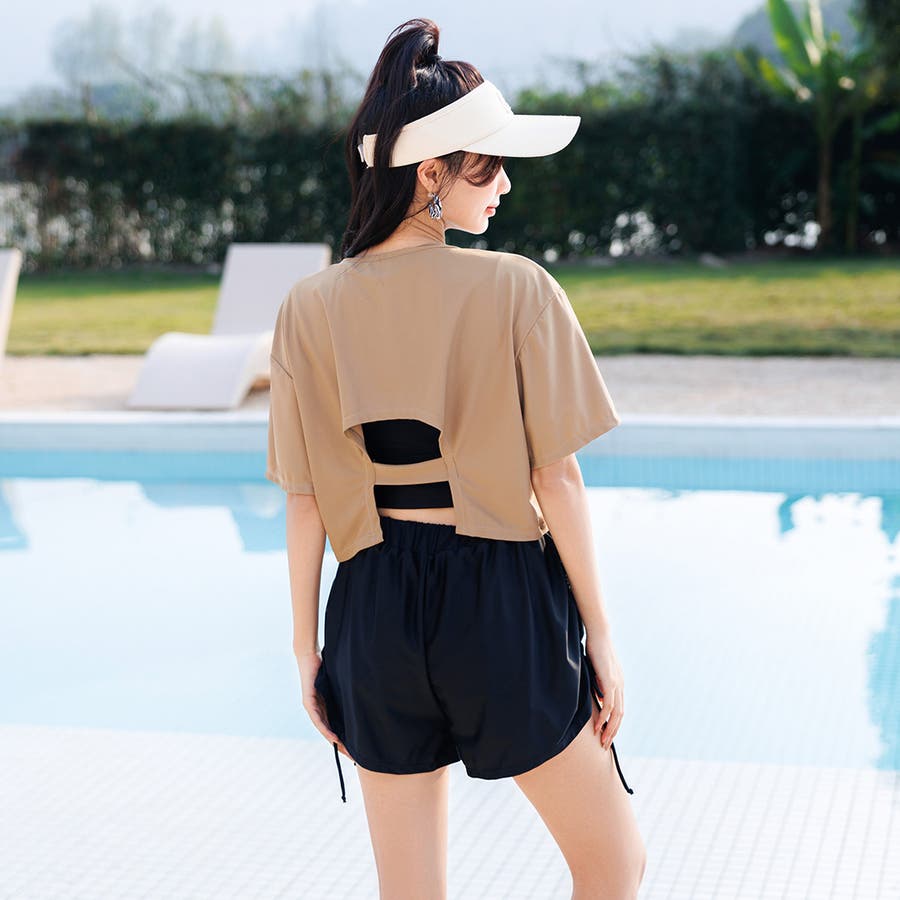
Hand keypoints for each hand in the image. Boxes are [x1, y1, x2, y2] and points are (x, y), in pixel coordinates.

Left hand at [295, 650, 353, 761]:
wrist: (309, 655)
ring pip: (323, 729)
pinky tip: (333, 737)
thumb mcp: (338, 683)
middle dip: (341, 745)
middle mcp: (316, 709)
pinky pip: (317, 718)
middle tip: (353, 757)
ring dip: (333, 741)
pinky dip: (325, 728)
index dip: (344, 739)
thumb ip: (345, 692)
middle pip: (329, 732)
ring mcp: (311, 706)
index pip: (335, 727)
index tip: (355, 750)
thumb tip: (362, 695)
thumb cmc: (324, 666)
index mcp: (324, 706)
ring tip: (345, 751)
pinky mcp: (308, 701)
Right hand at [585, 633, 624, 750]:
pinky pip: (609, 704)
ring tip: (602, 740)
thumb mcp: (596, 669)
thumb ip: (597, 683)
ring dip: (610, 729)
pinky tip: (598, 725)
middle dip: (613, 732)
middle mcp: (620, 685)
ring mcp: (616, 683)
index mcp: (618, 683)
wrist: (599, 634)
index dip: (613, 724)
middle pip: (620, 715)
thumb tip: (595, 695)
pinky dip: (604, 717)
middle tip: (605, 745)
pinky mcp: (610, 680)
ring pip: (617, 713)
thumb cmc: (595, 649)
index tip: (605, 735)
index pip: (619, 709)